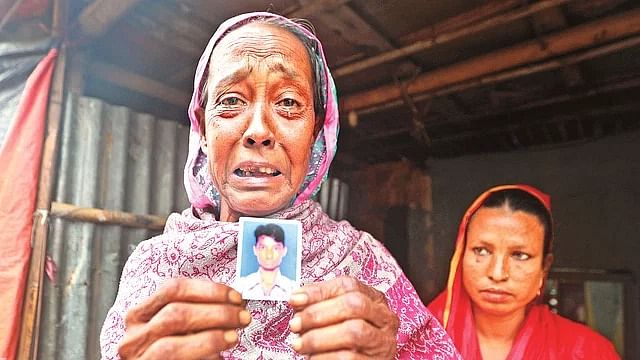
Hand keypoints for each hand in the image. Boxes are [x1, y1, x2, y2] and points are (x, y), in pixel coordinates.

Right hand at [118, 278, 250, 359]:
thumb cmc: (180, 351)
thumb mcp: (183, 327)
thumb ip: (198, 312)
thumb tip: (233, 304)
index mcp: (141, 314)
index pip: (173, 289)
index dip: (208, 290)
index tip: (235, 296)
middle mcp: (133, 336)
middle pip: (176, 314)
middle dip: (216, 313)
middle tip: (242, 317)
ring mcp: (139, 359)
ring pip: (171, 347)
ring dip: (210, 339)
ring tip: (233, 337)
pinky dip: (203, 358)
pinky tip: (218, 357)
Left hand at [288, 276, 398, 358]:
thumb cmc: (347, 341)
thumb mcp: (337, 317)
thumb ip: (320, 305)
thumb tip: (297, 299)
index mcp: (374, 300)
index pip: (348, 285)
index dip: (319, 291)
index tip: (295, 299)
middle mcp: (384, 318)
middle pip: (354, 305)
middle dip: (318, 314)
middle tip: (296, 324)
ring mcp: (383, 342)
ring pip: (353, 332)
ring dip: (319, 338)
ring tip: (300, 344)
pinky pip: (349, 358)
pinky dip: (325, 357)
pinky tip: (312, 357)